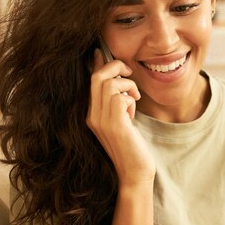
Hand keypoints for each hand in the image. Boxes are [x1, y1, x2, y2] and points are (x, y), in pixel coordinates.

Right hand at [87, 50, 155, 186]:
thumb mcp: (123, 121)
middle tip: (129, 73)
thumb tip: (120, 81)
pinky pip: (120, 97)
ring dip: (127, 85)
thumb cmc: (133, 147)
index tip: (100, 52)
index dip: (96, 64)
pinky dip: (130, 98)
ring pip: (108, 84)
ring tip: (135, 98)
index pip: (90, 83)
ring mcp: (101, 121)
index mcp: (92, 115)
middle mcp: (92, 117)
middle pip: (97, 77)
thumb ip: (118, 102)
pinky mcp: (114, 125)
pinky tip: (134, 111)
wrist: (134, 173)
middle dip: (115, 68)